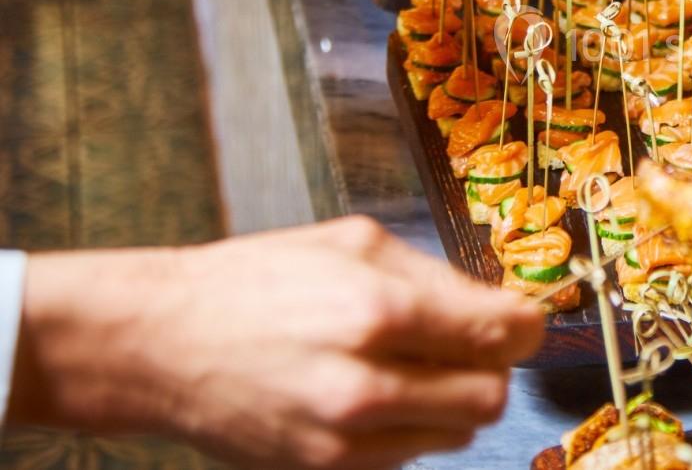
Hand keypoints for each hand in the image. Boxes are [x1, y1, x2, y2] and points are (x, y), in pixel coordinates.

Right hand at [10, 216, 545, 469]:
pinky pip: (412, 454)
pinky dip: (414, 425)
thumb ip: (435, 275)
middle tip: (469, 342)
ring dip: (454, 398)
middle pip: (491, 395)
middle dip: (493, 366)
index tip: (524, 318)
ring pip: (457, 432)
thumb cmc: (257, 278)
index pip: (502, 334)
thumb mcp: (353, 243)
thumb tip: (496, 301)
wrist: (163, 342)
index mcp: (380, 311)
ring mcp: (347, 438)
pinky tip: (380, 391)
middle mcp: (368, 384)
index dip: (527, 325)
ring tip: (414, 364)